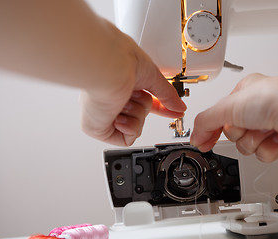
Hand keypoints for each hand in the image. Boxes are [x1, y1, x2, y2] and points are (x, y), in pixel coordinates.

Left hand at [80, 22, 185, 145]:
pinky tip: (119, 115)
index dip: (160, 108)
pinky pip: (126, 139)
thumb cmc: (122, 60)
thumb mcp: (153, 76)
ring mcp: (103, 114)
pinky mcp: (97, 128)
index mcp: (121, 84)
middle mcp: (110, 99)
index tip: (174, 111)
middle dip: (144, 106)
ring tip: (124, 100)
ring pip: (135, 127)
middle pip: (141, 114)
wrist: (108, 68)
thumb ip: (167, 95)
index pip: (144, 102)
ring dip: (136, 114)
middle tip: (135, 92)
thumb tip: (179, 107)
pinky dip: (129, 128)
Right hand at [190, 73, 277, 161]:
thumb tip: (195, 135)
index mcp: (244, 93)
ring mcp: (269, 124)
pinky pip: (262, 153)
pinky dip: (268, 148)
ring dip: (253, 141)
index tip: (201, 140)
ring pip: (247, 145)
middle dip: (238, 133)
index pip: (219, 114)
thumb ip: (206, 121)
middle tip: (247, 124)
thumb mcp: (230, 106)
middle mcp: (257, 108)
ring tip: (265, 130)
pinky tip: (276, 138)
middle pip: (232, 132)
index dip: (210, 128)